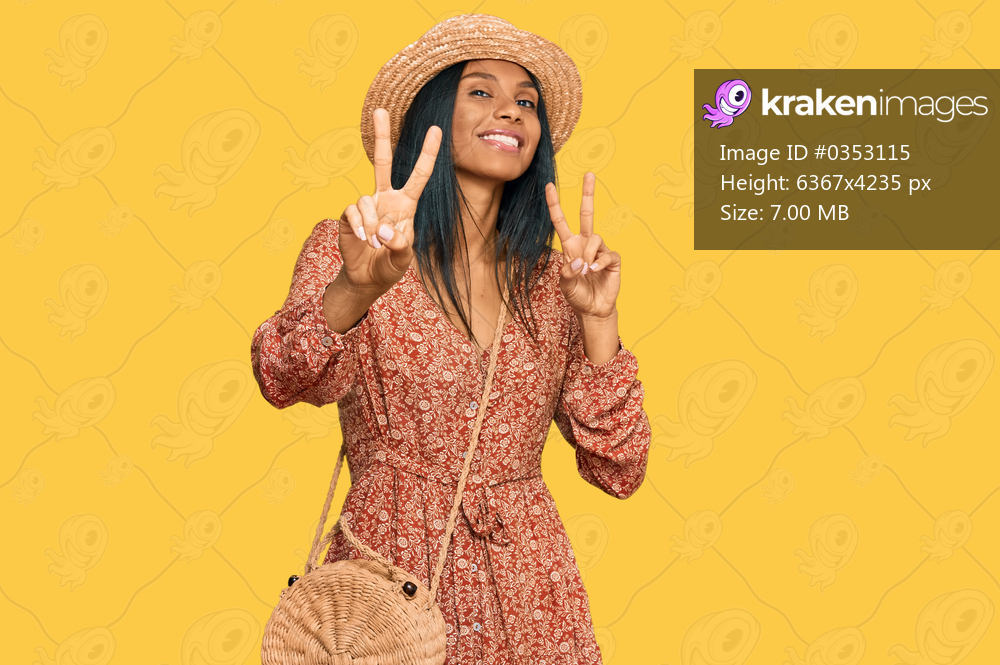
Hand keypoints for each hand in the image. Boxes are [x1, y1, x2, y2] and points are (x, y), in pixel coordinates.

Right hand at [338, 108, 441, 293]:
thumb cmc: (390, 265)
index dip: (427, 153)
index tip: (435, 129)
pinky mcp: (349, 215)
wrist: (367, 278)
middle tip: (379, 110)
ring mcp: (367, 205)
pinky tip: (363, 239)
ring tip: (374, 243)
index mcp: (406, 205)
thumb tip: (382, 228)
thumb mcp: (403, 259)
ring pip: (366, 200)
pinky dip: (360, 227)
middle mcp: (386, 198)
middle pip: (382, 162)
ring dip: (372, 225)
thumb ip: (399, 245)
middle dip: (381, 136)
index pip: (419, 175)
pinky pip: (353, 211)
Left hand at [546, 172, 620, 319]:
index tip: (549, 186)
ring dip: (589, 254)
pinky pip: (607, 254)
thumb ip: (568, 272)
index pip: (561, 221)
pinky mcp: (613, 259)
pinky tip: (595, 272)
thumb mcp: (565, 285)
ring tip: (587, 271)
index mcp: (570, 246)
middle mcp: (585, 244)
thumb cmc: (577, 295)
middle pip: (587, 214)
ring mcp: (600, 250)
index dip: (554, 204)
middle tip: (589, 174)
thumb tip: (579, 261)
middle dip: (588, 194)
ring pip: (595, 238)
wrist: (593, 309)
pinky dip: (599, 263)